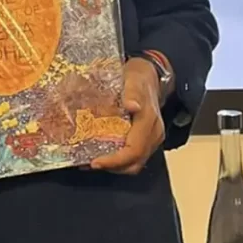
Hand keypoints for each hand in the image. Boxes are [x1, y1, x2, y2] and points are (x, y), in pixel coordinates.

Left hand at [90, 58, 165, 174]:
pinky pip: (134, 155)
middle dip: (113, 167)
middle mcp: (153, 134)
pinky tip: (101, 153)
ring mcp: (151, 138)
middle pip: (135, 162)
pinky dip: (118, 159)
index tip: (95, 162)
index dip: (115, 160)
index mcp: (149, 121)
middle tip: (89, 163)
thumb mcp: (133, 79)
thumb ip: (132, 92)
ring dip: (115, 165)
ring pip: (135, 162)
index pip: (134, 150)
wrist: (150, 75)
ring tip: (91, 160)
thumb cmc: (138, 77)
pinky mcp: (146, 139)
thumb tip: (132, 106)